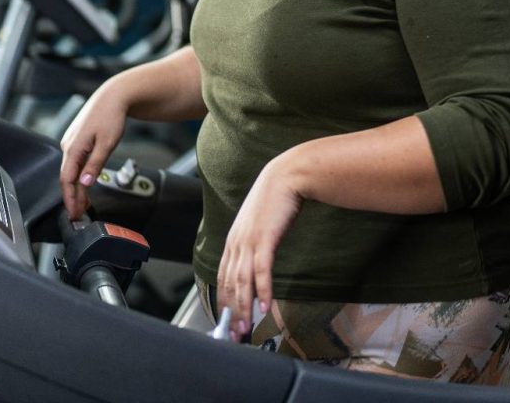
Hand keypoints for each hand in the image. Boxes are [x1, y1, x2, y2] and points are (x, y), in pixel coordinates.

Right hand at [59, 83, 128, 219]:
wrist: (113, 96)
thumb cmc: (111, 116)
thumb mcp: (107, 144)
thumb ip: (95, 165)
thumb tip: (84, 184)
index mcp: (73, 148)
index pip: (67, 181)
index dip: (70, 199)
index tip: (74, 214)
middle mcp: (68, 145)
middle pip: (67, 178)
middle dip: (73, 197)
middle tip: (79, 214)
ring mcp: (71, 142)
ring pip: (71, 170)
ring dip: (76, 187)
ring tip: (84, 203)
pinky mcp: (77, 139)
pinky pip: (75, 162)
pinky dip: (79, 175)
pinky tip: (85, 183)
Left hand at [217, 157, 303, 340]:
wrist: (288, 175)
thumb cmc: (276, 197)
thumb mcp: (259, 221)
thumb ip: (254, 239)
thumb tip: (256, 260)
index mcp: (233, 239)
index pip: (222, 277)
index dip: (223, 301)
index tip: (227, 321)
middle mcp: (237, 242)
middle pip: (230, 284)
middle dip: (232, 312)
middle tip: (235, 334)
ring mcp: (249, 240)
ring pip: (242, 282)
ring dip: (244, 307)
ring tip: (247, 327)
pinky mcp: (265, 238)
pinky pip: (262, 271)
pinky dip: (263, 290)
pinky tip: (266, 306)